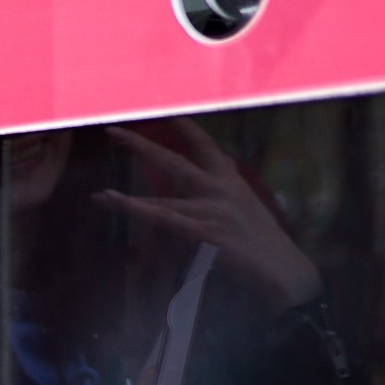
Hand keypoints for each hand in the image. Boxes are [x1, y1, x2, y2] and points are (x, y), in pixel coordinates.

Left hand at [97, 121, 320, 313]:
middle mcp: (222, 189)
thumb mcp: (245, 212)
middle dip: (141, 146)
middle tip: (111, 131)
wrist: (286, 271)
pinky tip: (118, 206)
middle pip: (175, 161)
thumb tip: (198, 194)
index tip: (169, 113)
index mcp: (232, 182)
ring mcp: (213, 209)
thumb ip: (222, 199)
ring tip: (99, 196)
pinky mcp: (206, 231)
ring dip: (126, 199)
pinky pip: (165, 219)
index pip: (208, 147)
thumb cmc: (265, 245)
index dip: (188, 129)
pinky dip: (139, 211)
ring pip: (162, 197)